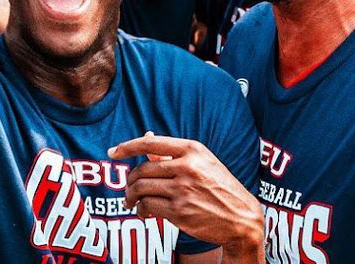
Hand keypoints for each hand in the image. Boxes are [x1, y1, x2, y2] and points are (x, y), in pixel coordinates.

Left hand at [108, 135, 263, 255]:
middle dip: (130, 180)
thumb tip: (145, 137)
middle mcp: (186, 167)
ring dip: (131, 196)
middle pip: (142, 169)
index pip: (150, 143)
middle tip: (128, 188)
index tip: (113, 152)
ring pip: (141, 188)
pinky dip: (141, 210)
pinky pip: (148, 206)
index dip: (127, 146)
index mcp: (192, 149)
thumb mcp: (202, 162)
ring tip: (131, 201)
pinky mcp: (180, 211)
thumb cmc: (220, 187)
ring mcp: (182, 189)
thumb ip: (172, 153)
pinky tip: (144, 212)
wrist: (241, 217)